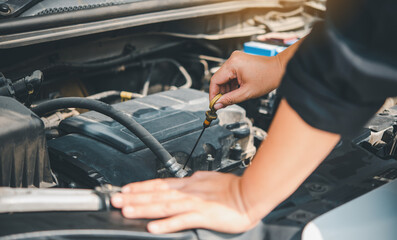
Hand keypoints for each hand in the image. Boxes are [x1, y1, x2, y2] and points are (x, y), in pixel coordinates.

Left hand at [111, 171, 258, 233]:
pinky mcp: (203, 215)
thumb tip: (184, 180)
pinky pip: (182, 220)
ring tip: (126, 211)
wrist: (250, 194)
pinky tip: (153, 227)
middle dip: (134, 197)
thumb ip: (193, 181)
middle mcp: (188, 192)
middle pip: (156, 194)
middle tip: (115, 199)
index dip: (140, 187)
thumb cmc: (231, 188)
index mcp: (189, 184)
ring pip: (164, 206)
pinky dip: (166, 224)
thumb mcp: (208, 179)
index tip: (125, 189)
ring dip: (144, 208)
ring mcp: (194, 203)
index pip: (159, 184)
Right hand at [209, 51, 283, 109]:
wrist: (280, 69)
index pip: (215, 80)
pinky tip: (237, 90)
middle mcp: (232, 59)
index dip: (213, 94)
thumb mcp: (246, 93)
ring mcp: (236, 59)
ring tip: (233, 97)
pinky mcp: (240, 62)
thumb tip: (218, 105)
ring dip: (227, 89)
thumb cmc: (268, 77)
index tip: (213, 104)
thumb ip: (230, 99)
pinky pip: (231, 74)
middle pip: (219, 79)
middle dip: (220, 92)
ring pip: (225, 77)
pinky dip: (232, 84)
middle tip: (223, 104)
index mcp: (233, 64)